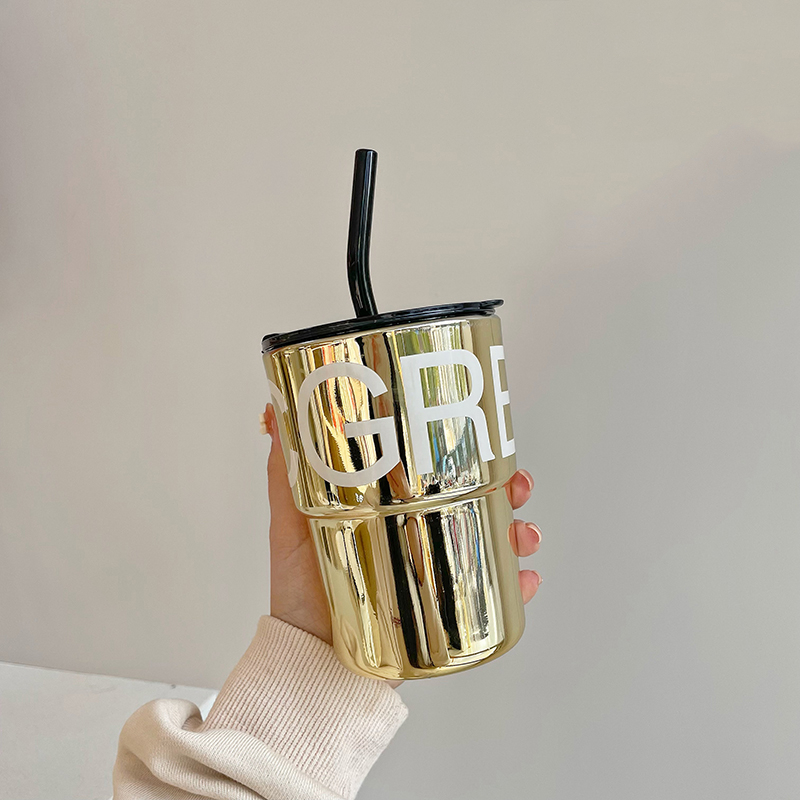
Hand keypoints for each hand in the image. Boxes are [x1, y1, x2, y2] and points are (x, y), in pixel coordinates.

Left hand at [261, 403, 542, 658]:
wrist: (307, 658)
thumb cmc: (298, 591)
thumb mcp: (291, 523)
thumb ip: (285, 475)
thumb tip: (272, 417)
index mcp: (393, 513)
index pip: (439, 474)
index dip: (469, 456)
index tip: (486, 442)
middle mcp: (419, 539)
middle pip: (477, 504)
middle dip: (508, 491)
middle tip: (518, 488)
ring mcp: (436, 576)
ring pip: (493, 544)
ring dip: (520, 534)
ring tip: (523, 535)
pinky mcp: (445, 614)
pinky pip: (492, 597)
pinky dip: (517, 585)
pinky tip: (525, 579)